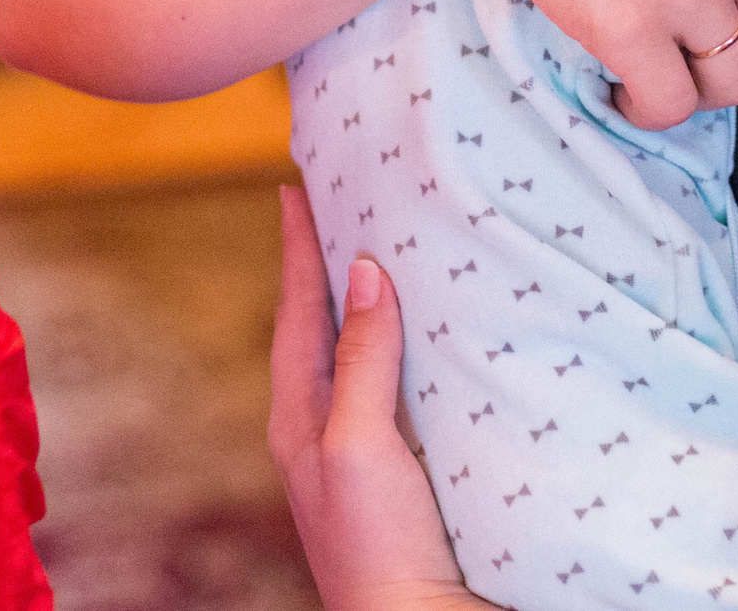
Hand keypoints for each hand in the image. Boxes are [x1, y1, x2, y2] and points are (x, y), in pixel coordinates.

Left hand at [269, 187, 491, 610]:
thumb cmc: (376, 550)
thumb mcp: (356, 445)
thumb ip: (361, 360)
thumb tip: (366, 269)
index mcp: (300, 422)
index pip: (297, 312)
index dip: (299, 247)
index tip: (293, 187)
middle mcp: (327, 432)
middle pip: (325, 329)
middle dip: (332, 267)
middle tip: (340, 205)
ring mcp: (369, 456)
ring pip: (367, 360)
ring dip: (377, 306)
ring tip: (392, 252)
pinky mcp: (414, 475)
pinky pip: (408, 392)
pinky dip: (417, 352)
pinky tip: (444, 340)